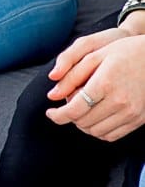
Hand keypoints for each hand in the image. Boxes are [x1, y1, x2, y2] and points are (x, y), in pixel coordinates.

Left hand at [45, 26, 144, 140]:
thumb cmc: (125, 51)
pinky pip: (112, 135)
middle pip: (83, 122)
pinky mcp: (138, 120)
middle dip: (70, 117)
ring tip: (81, 110)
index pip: (74, 109)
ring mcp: (131, 113)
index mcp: (105, 82)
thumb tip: (52, 95)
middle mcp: (119, 101)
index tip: (50, 113)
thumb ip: (71, 74)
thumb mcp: (95, 54)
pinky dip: (99, 130)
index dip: (58, 115)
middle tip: (69, 105)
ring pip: (96, 132)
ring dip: (83, 124)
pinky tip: (96, 117)